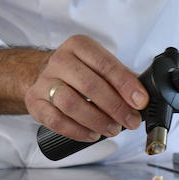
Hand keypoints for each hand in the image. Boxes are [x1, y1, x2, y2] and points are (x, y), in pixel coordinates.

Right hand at [24, 35, 148, 143]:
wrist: (41, 73)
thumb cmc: (78, 70)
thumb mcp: (99, 64)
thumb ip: (121, 76)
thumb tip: (144, 95)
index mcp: (79, 46)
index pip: (105, 64)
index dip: (125, 84)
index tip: (140, 101)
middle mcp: (60, 60)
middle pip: (89, 85)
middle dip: (115, 106)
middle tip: (130, 121)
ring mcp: (44, 81)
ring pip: (71, 103)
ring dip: (97, 120)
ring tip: (112, 129)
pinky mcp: (34, 102)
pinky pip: (56, 120)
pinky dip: (77, 131)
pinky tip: (92, 134)